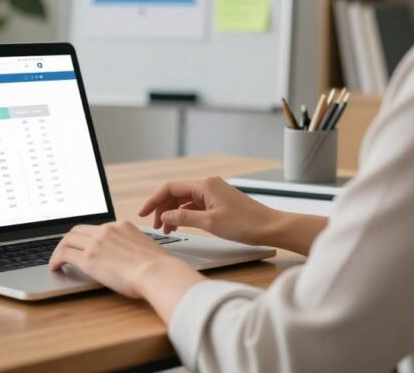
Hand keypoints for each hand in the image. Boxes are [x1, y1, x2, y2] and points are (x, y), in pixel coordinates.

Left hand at [48, 221, 191, 298]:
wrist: (157, 272)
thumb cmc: (158, 267)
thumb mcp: (146, 249)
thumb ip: (133, 248)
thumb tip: (131, 259)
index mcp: (121, 226)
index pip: (97, 228)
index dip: (86, 237)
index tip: (83, 244)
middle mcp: (106, 230)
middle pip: (78, 230)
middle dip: (69, 240)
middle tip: (65, 250)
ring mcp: (96, 243)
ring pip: (68, 240)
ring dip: (59, 249)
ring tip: (56, 260)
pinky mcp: (88, 259)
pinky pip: (65, 254)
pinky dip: (56, 259)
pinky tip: (55, 267)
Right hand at [137, 175, 281, 245]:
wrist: (270, 227)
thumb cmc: (245, 224)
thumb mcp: (209, 223)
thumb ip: (184, 217)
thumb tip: (164, 215)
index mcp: (204, 185)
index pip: (170, 188)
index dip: (154, 200)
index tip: (142, 213)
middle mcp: (207, 185)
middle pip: (176, 193)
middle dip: (162, 209)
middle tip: (155, 226)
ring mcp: (213, 193)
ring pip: (185, 200)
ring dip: (173, 213)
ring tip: (167, 229)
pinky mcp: (218, 202)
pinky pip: (195, 205)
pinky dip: (185, 215)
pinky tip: (180, 225)